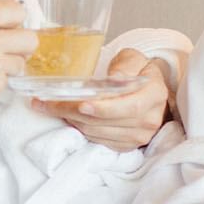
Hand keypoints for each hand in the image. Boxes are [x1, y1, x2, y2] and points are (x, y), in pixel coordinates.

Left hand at [29, 47, 171, 150]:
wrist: (149, 90)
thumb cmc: (138, 71)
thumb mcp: (135, 58)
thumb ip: (125, 65)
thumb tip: (115, 78)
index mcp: (154, 94)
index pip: (129, 107)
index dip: (103, 108)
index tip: (81, 103)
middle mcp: (149, 119)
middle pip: (106, 121)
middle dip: (74, 112)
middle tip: (49, 102)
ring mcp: (138, 136)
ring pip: (97, 132)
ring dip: (72, 120)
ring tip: (52, 106)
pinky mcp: (126, 146)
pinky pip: (98, 140)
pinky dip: (79, 129)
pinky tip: (68, 116)